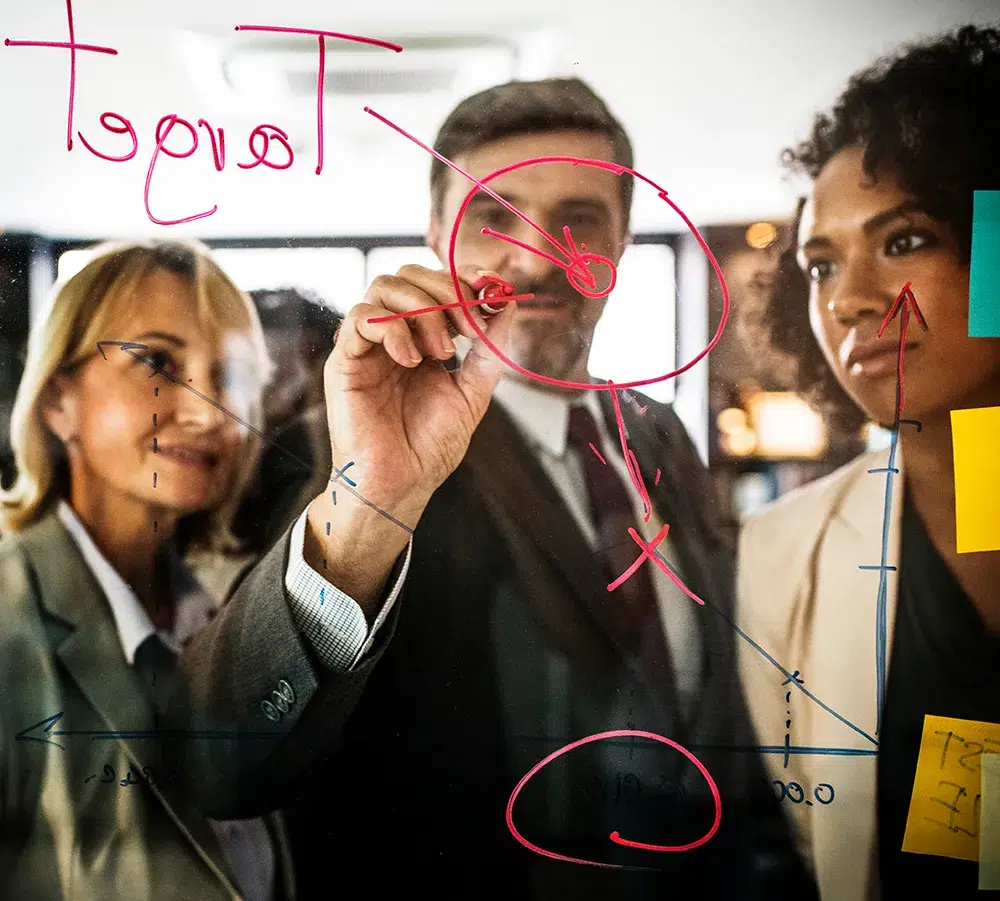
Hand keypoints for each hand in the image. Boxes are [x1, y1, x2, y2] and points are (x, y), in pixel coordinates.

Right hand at [305, 265, 513, 610]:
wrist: (401, 484)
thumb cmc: (430, 446)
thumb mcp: (473, 392)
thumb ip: (489, 349)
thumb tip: (508, 303)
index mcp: (421, 338)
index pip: (434, 285)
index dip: (461, 279)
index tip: (489, 289)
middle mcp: (392, 335)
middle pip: (408, 275)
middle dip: (445, 292)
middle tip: (469, 329)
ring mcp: (367, 346)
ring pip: (383, 287)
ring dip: (422, 310)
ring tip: (442, 352)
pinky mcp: (345, 361)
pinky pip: (360, 318)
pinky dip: (393, 329)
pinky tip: (412, 361)